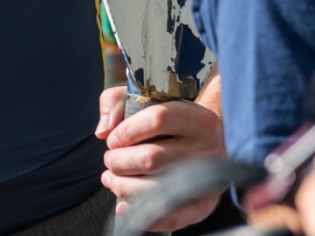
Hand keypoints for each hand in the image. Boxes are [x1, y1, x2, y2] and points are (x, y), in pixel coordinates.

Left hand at [97, 85, 226, 230]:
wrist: (211, 141)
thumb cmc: (169, 117)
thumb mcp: (144, 97)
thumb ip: (117, 102)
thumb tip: (103, 129)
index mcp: (196, 117)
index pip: (158, 119)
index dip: (127, 130)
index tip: (112, 139)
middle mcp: (207, 148)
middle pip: (153, 158)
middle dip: (120, 162)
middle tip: (110, 161)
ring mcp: (208, 180)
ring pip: (157, 188)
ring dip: (124, 187)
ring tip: (112, 180)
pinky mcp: (204, 206)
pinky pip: (173, 217)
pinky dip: (145, 216)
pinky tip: (124, 206)